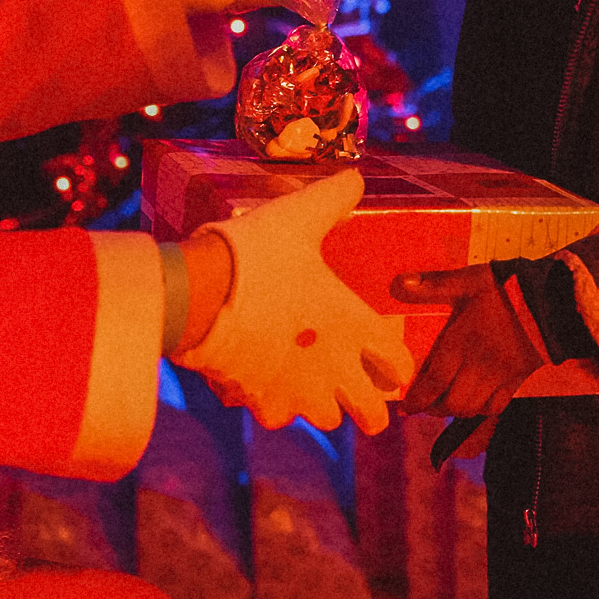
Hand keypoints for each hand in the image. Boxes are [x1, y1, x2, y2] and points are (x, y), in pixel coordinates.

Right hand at [172, 170, 413, 434]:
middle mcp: (335, 367)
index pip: (399, 365)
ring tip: (312, 384)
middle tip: (359, 391)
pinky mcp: (261, 402)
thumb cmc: (255, 253)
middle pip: (372, 415)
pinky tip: (268, 383)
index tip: (389, 361)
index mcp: (354, 325)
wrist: (198, 293)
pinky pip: (280, 417)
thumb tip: (355, 177)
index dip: (398, 366)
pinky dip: (276, 405)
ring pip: (328, 421)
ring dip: (324, 407)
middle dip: (370, 407)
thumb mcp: (299, 216)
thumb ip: (333, 198)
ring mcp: (298, 391)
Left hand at [391, 266, 544, 419]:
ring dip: (456, 410)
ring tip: (445, 402)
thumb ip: (432, 285)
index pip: (434, 381)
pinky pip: (496, 407)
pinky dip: (481, 410)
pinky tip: (474, 401)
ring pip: (472, 408)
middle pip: (452, 402)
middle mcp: (479, 365)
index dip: (417, 399)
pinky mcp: (519, 380)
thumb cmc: (506, 289)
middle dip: (434, 407)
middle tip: (424, 402)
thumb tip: (397, 283)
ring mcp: (501, 376)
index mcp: (462, 342)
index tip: (405, 407)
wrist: (552, 299)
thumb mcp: (466, 281)